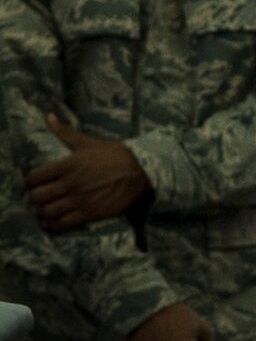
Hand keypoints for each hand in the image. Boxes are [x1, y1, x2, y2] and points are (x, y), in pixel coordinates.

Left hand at [27, 112, 150, 230]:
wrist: (141, 171)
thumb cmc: (114, 155)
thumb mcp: (89, 142)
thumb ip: (65, 132)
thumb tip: (48, 116)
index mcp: (67, 165)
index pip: (33, 178)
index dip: (30, 182)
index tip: (34, 182)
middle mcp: (70, 183)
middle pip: (37, 197)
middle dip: (35, 198)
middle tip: (40, 197)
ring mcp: (80, 200)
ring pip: (47, 212)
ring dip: (43, 212)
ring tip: (46, 209)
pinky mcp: (89, 213)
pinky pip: (63, 224)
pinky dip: (54, 224)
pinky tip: (55, 220)